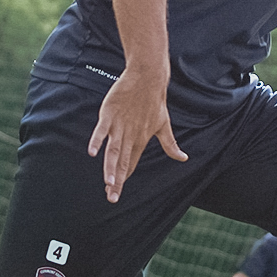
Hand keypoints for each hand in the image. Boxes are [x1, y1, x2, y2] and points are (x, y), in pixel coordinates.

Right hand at [87, 66, 187, 202]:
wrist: (149, 79)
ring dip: (111, 167)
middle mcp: (130, 136)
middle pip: (121, 162)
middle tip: (111, 197)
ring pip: (114, 151)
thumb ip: (170, 145)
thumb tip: (184, 158)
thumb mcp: (164, 125)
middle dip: (116, 181)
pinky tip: (92, 152)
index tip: (115, 192)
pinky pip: (102, 130)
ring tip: (108, 182)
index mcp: (141, 140)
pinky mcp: (110, 114)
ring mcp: (119, 126)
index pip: (130, 164)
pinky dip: (97, 140)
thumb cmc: (155, 102)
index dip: (123, 179)